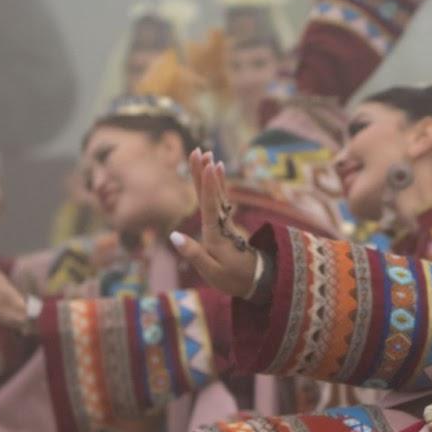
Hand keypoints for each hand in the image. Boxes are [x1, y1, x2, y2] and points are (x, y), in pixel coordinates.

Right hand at [169, 150, 265, 297]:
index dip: (209, 186)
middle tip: (198, 151)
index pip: (210, 206)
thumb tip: (173, 235)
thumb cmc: (233, 279)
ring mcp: (225, 221)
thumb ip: (194, 254)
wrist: (257, 280)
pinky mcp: (227, 222)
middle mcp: (221, 224)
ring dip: (211, 173)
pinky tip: (218, 169)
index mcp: (215, 235)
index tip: (209, 165)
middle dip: (204, 172)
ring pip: (217, 192)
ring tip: (207, 153)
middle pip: (210, 194)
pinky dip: (219, 182)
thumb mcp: (212, 272)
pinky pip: (222, 197)